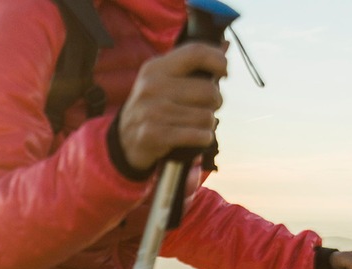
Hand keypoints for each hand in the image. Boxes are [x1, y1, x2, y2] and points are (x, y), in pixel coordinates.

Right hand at [118, 43, 227, 171]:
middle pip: (208, 90)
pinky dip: (204, 138)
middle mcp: (152, 87)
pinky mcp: (154, 134)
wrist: (124, 140)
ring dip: (208, 123)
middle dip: (215, 102)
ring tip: (196, 124)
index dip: (218, 60)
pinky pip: (198, 135)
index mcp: (155, 68)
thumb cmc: (153, 107)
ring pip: (206, 116)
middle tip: (206, 107)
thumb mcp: (163, 80)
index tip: (223, 72)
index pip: (195, 53)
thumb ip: (191, 64)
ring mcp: (152, 111)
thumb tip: (226, 45)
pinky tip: (198, 137)